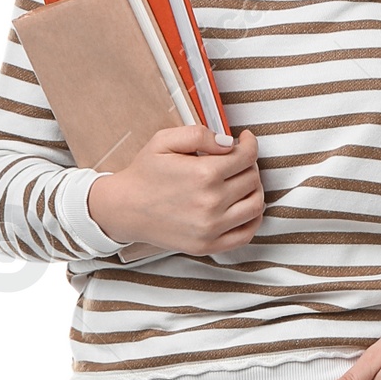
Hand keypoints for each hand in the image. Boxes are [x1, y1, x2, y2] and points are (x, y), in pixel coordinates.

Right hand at [87, 125, 262, 257]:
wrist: (125, 209)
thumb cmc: (144, 174)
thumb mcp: (164, 140)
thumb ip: (199, 134)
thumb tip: (228, 142)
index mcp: (203, 174)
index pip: (246, 156)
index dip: (250, 144)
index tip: (245, 140)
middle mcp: (211, 203)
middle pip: (252, 179)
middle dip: (249, 164)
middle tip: (238, 160)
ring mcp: (211, 227)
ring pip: (255, 205)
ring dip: (255, 189)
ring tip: (243, 181)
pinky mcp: (208, 245)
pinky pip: (246, 233)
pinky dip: (253, 219)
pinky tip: (245, 206)